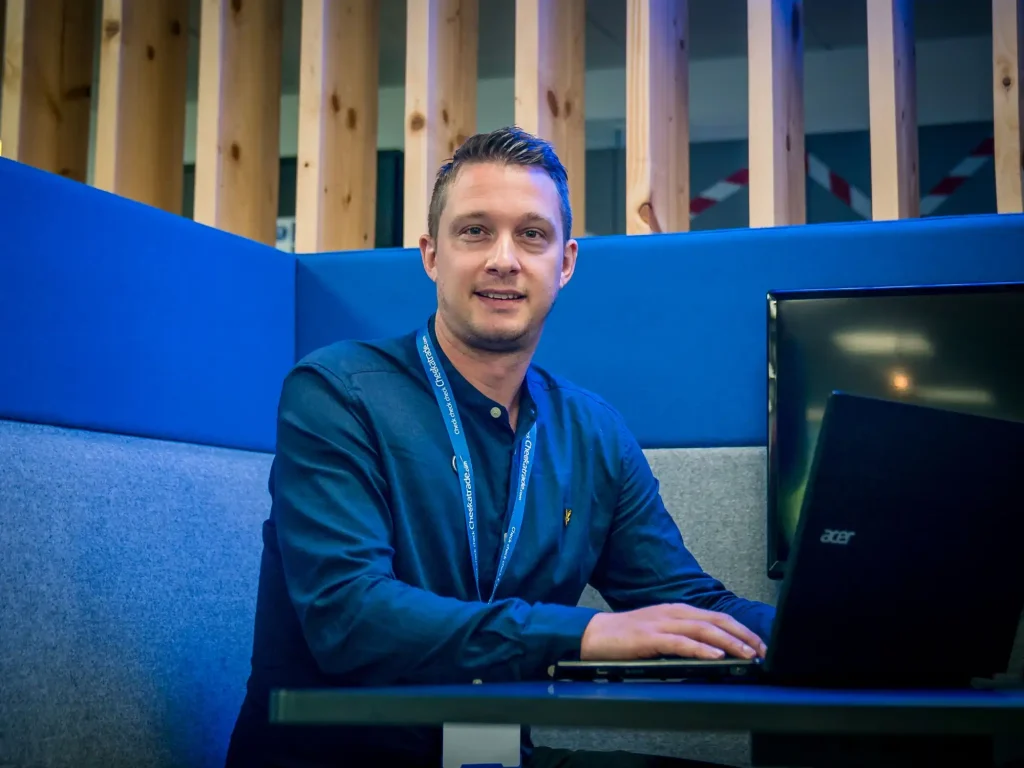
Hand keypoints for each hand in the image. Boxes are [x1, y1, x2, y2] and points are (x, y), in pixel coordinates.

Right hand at [580, 603, 767, 661]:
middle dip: (743, 635)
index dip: (740, 629)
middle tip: (763, 650)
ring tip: (748, 653)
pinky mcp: (650, 638)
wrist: (595, 634)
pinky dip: (701, 649)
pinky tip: (716, 656)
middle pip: (716, 620)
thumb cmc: (627, 636)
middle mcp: (673, 613)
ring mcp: (662, 624)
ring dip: (729, 642)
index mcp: (677, 611)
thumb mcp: (660, 631)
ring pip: (703, 630)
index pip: (717, 617)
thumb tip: (711, 650)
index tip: (760, 643)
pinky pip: (681, 643)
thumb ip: (683, 636)